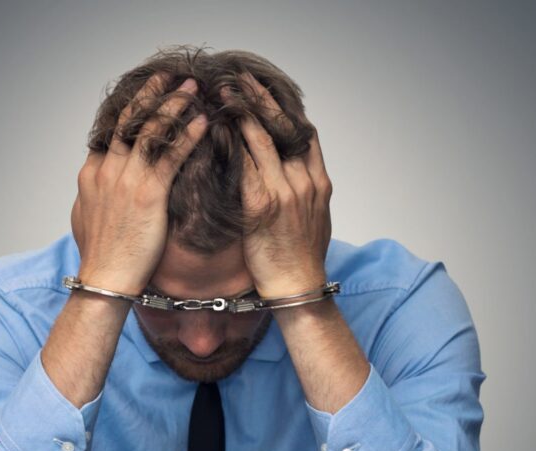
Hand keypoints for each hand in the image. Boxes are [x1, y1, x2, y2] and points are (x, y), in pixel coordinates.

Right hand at [71, 73, 207, 293]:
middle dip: (150, 96)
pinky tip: (203, 122)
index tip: (146, 96)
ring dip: (174, 105)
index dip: (130, 111)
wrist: (105, 279)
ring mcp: (126, 179)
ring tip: (192, 88)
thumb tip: (101, 188)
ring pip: (151, 131)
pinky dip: (188, 135)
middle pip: (129, 121)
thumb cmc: (103, 256)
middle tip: (168, 76)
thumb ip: (97, 196)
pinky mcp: (148, 193)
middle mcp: (107, 170)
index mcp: (92, 174)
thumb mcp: (89, 218)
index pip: (110, 132)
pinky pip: (171, 155)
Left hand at [221, 73, 332, 298]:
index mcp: (318, 183)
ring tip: (224, 94)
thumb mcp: (314, 219)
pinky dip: (231, 144)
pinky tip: (216, 129)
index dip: (286, 109)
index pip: (304, 133)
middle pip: (283, 127)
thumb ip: (304, 192)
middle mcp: (304, 181)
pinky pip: (243, 165)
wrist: (298, 287)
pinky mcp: (261, 205)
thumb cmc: (301, 258)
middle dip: (262, 100)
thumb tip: (292, 175)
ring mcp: (284, 191)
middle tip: (242, 79)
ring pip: (262, 139)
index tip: (268, 92)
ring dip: (242, 113)